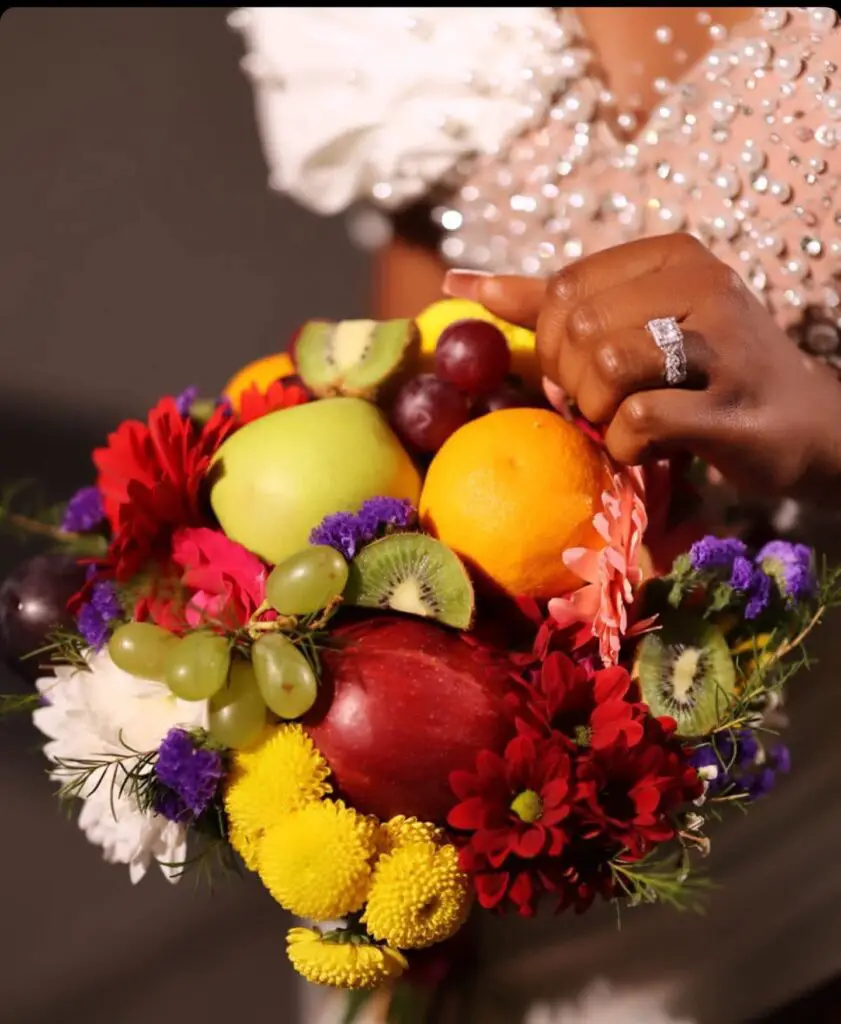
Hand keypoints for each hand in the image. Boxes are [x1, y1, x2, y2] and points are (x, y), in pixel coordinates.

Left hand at [444, 234, 840, 499]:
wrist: (806, 424)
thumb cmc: (706, 373)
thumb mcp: (634, 322)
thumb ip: (550, 303)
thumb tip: (458, 285)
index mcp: (672, 256)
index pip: (563, 287)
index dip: (551, 342)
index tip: (576, 370)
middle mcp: (703, 284)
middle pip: (578, 329)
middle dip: (573, 382)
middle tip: (603, 403)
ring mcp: (724, 343)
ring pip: (603, 371)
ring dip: (600, 414)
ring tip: (632, 420)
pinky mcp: (731, 405)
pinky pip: (637, 421)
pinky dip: (627, 446)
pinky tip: (653, 446)